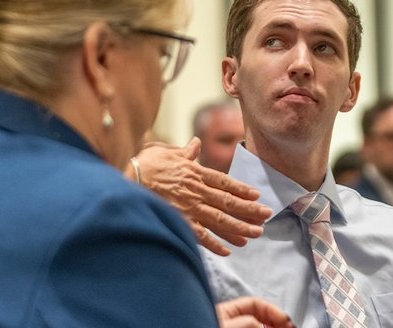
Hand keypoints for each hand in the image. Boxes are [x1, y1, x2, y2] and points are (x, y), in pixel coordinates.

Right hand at [134, 138, 271, 255]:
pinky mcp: (178, 221)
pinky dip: (215, 244)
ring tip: (255, 234)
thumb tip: (195, 143)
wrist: (127, 180)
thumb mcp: (168, 153)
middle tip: (266, 216)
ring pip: (220, 219)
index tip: (257, 195)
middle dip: (249, 210)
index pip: (225, 182)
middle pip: (228, 202)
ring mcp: (188, 207)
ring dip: (239, 227)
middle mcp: (196, 190)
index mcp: (195, 173)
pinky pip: (200, 235)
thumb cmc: (146, 165)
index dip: (242, 189)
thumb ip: (186, 152)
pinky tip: (228, 250)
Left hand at [216, 297, 294, 327]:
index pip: (254, 305)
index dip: (274, 312)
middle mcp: (228, 325)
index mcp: (224, 313)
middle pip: (258, 321)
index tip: (288, 324)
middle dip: (275, 325)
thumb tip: (263, 325)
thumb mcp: (225, 326)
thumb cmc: (202, 327)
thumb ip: (247, 323)